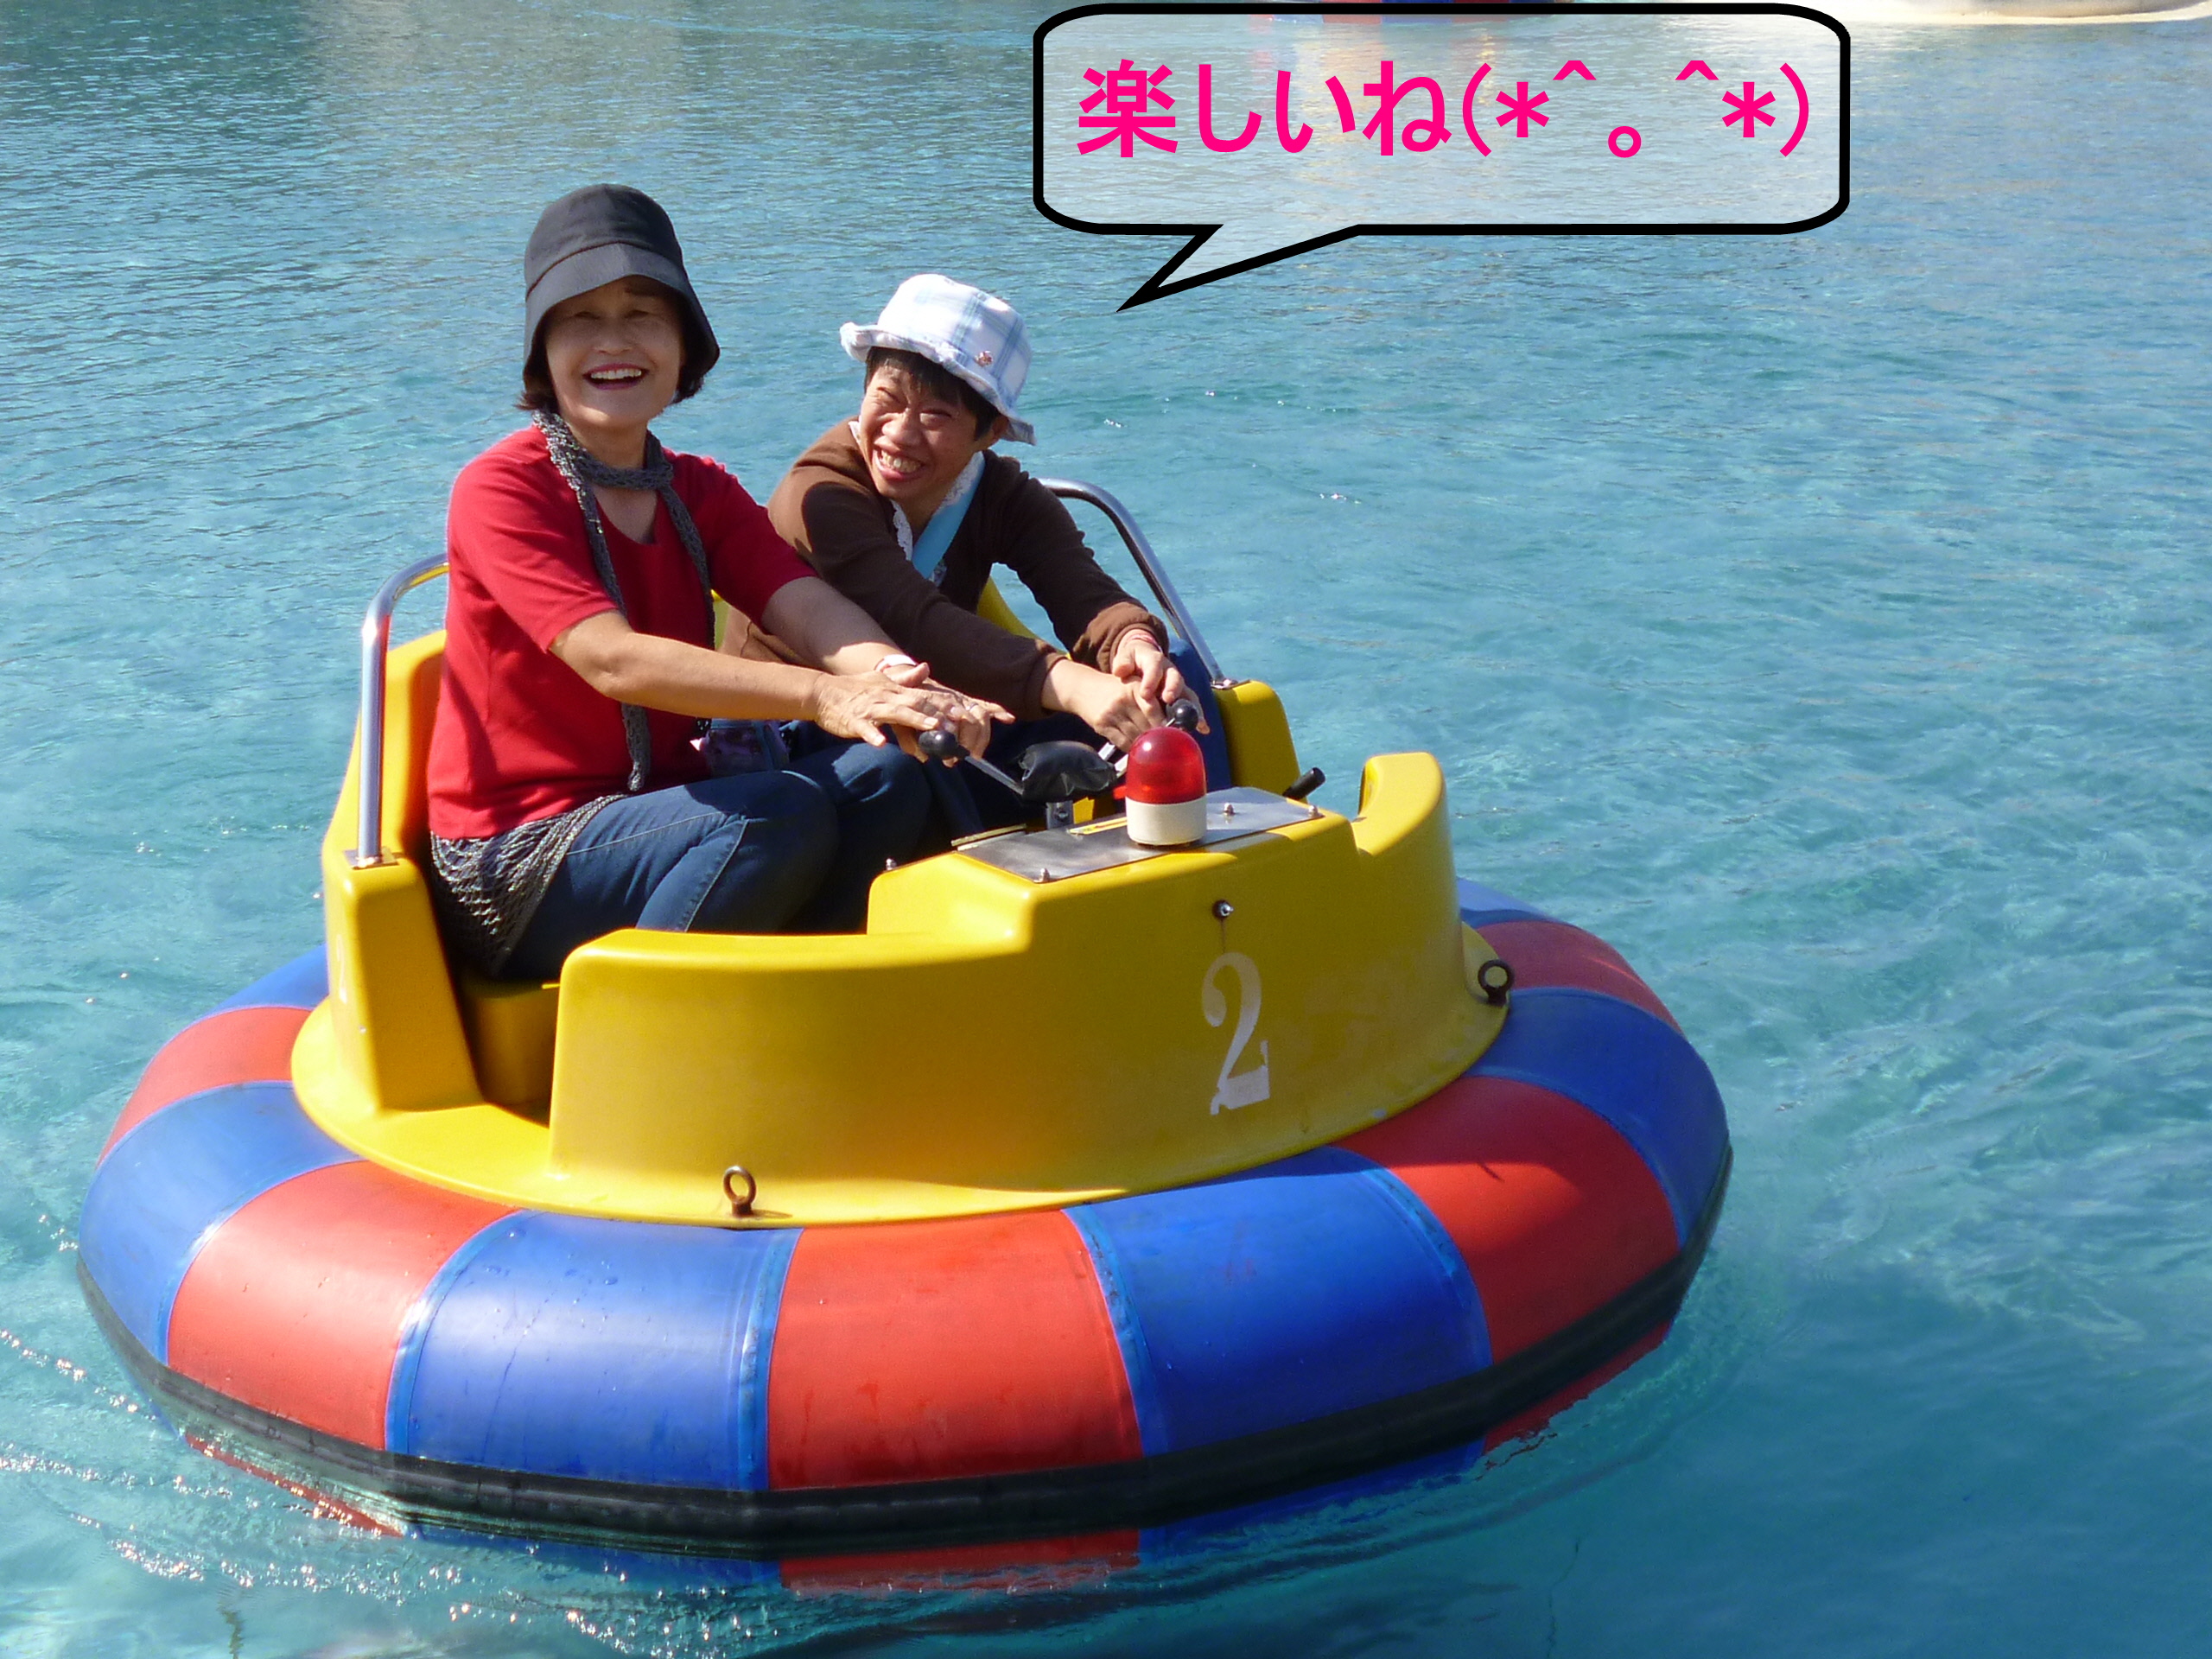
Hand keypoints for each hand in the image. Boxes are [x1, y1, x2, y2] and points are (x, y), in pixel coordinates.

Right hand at [807, 673, 1004, 758]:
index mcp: (896, 692)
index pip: (926, 697)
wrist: (823, 694)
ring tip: (931, 727)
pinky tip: (882, 744)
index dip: (946, 705)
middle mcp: (888, 697)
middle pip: (917, 704)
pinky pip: (865, 729)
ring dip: (913, 720)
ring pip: (895, 714)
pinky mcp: (855, 721)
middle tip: (958, 722)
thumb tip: (926, 668)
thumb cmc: (856, 690)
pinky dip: (873, 736)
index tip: (967, 714)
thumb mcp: (883, 683)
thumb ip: (906, 679)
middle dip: (938, 713)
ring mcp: (872, 709)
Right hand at [1046, 659, 1161, 751]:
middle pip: (1145, 726)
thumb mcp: (1132, 685)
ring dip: (1145, 746)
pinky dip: (1131, 748)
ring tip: (1154, 751)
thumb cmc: (1114, 688)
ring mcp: (1111, 713)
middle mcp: (1122, 699)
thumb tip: (1171, 721)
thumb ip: (1150, 699)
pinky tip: (1137, 750)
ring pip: (1135, 736)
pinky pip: (1122, 742)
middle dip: (1158, 738)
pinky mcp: (1102, 725)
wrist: (1082, 688)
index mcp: (1134, 688)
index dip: (1164, 725)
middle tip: (1167, 747)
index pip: (1153, 710)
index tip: (1173, 735)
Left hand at [1107, 630, 1194, 725]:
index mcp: (1155, 660)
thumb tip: (1120, 670)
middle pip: (1175, 680)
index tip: (1144, 693)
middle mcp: (1170, 672)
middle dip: (1173, 691)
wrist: (1144, 657)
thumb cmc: (1134, 659)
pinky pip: (1191, 706)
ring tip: (1194, 720)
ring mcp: (1178, 685)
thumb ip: (1123, 662)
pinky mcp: (1182, 696)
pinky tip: (1203, 729)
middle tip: (1169, 701)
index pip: (1154, 668)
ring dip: (1190, 707)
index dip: (1150, 680)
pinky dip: (1197, 717)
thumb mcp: (1126, 655)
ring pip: (1187, 694)